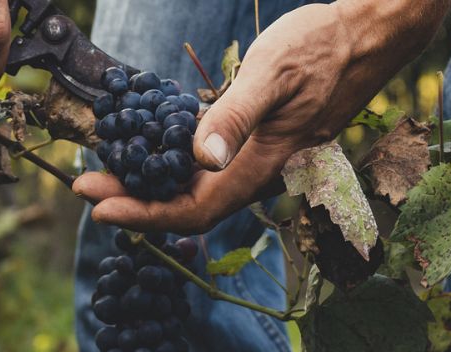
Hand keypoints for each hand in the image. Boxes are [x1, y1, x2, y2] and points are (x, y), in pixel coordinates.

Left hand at [74, 0, 447, 233]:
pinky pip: (211, 171)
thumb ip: (236, 117)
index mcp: (260, 167)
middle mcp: (258, 175)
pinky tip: (150, 149)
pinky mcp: (258, 145)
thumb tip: (200, 159)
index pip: (192, 210)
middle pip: (188, 208)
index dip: (142, 215)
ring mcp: (259, 162)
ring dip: (151, 187)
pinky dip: (173, 166)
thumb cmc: (322, 48)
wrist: (366, 37)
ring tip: (107, 171)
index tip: (96, 205)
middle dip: (135, 203)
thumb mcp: (274, 73)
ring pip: (199, 192)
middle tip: (85, 186)